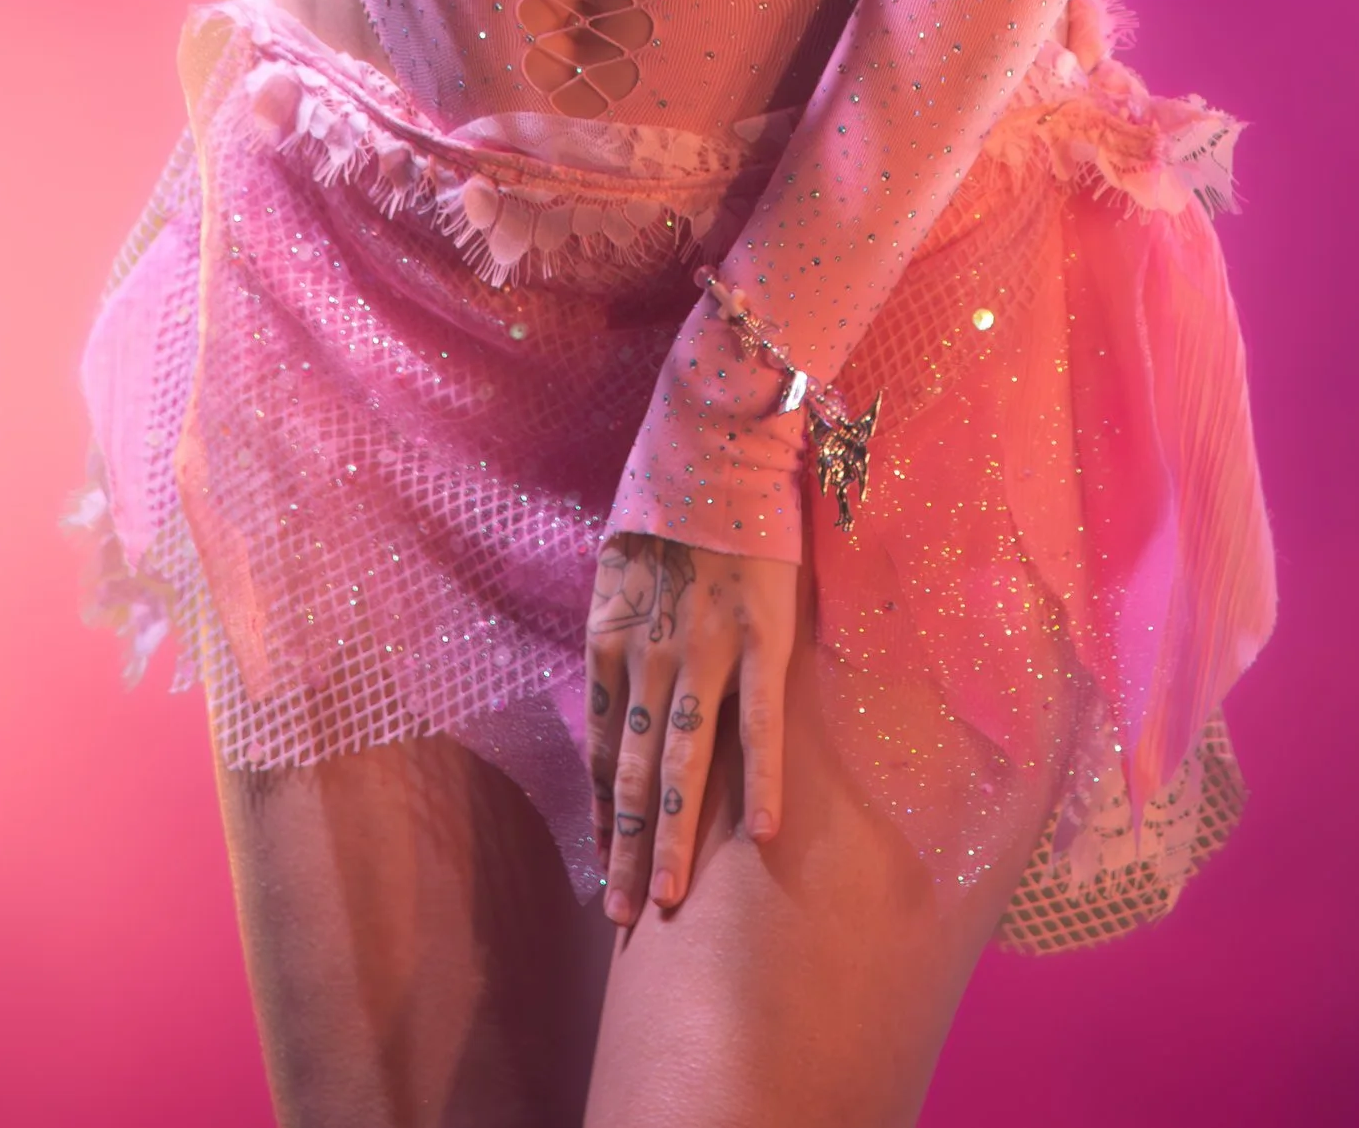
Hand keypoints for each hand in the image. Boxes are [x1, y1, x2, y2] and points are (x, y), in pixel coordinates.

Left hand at [585, 529, 796, 925]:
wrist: (713, 439)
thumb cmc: (664, 495)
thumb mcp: (616, 567)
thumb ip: (619, 629)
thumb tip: (615, 678)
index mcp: (608, 642)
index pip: (598, 751)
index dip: (599, 814)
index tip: (601, 864)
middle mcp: (647, 659)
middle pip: (630, 775)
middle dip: (623, 851)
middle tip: (621, 919)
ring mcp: (702, 653)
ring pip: (682, 766)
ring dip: (672, 840)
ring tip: (666, 902)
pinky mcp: (759, 638)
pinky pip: (760, 724)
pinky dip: (760, 782)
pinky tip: (759, 836)